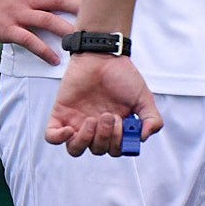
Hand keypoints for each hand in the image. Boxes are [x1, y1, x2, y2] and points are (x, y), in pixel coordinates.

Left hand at [46, 51, 160, 156]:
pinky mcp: (61, 114)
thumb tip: (142, 138)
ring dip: (86, 140)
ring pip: (75, 149)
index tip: (125, 124)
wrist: (102, 55)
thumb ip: (152, 119)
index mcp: (115, 128)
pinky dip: (59, 138)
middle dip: (106, 137)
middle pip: (97, 150)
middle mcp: (96, 128)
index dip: (119, 144)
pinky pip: (52, 137)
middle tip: (110, 115)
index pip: (115, 150)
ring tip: (93, 119)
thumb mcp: (144, 97)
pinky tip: (70, 129)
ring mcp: (77, 122)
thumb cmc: (122, 75)